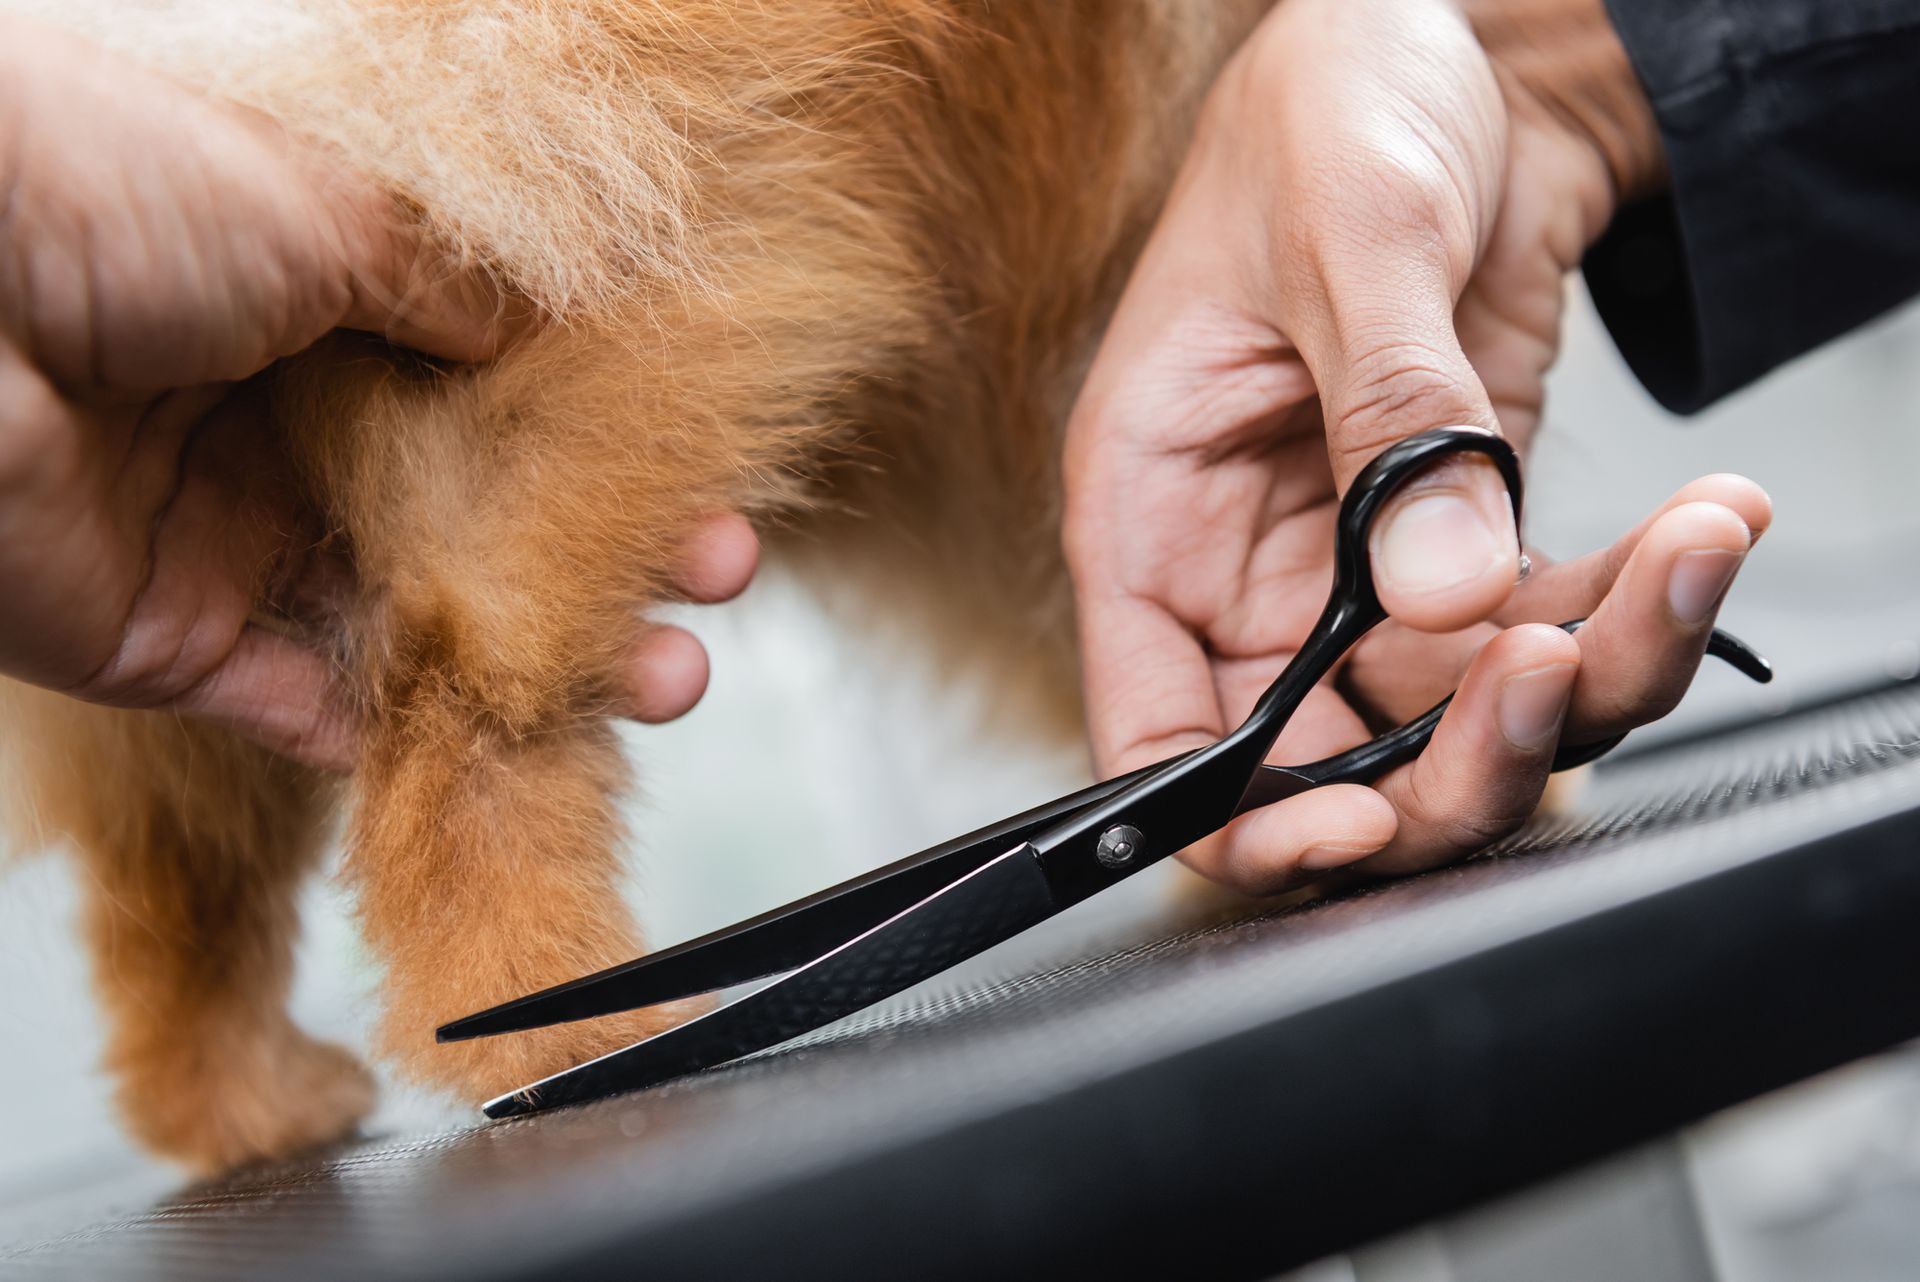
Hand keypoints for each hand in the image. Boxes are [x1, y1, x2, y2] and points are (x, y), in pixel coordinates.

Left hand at [0, 22, 757, 769]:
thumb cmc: (106, 199)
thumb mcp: (326, 200)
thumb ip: (453, 279)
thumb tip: (552, 320)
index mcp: (317, 310)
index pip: (495, 398)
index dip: (605, 443)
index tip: (707, 469)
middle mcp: (284, 431)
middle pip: (479, 522)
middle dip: (611, 557)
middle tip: (718, 580)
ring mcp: (237, 545)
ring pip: (426, 625)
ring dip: (554, 658)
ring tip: (668, 679)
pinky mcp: (184, 651)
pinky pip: (319, 712)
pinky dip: (420, 735)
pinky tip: (533, 735)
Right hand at [1064, 0, 1769, 890]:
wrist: (1453, 56)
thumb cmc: (1330, 112)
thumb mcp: (1346, 237)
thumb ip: (1391, 416)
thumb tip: (1445, 591)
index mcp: (1152, 512)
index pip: (1155, 726)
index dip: (1236, 809)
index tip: (1352, 826)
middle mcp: (1246, 567)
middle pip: (1322, 758)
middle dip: (1448, 762)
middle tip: (1551, 677)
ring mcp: (1358, 565)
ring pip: (1453, 715)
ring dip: (1583, 673)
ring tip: (1681, 553)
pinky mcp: (1464, 537)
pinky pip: (1544, 625)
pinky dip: (1634, 601)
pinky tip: (1699, 524)